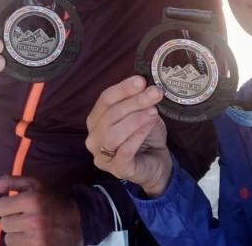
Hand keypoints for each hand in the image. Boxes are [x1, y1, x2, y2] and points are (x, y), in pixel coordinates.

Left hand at [0, 175, 83, 245]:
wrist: (80, 221)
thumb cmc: (52, 200)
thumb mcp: (34, 185)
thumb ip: (9, 182)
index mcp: (32, 199)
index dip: (7, 206)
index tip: (17, 206)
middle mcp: (34, 220)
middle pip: (3, 224)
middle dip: (12, 220)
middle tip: (26, 218)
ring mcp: (37, 238)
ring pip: (8, 239)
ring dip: (16, 235)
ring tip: (30, 229)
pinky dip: (22, 244)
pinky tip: (33, 239)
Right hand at [85, 75, 171, 197]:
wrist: (157, 162)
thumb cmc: (145, 136)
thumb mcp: (141, 113)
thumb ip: (138, 101)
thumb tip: (145, 85)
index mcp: (96, 120)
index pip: (105, 100)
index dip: (123, 89)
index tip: (141, 81)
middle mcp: (94, 138)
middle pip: (110, 115)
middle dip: (134, 101)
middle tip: (154, 94)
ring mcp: (103, 156)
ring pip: (113, 134)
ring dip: (135, 119)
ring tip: (153, 112)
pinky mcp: (118, 169)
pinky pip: (125, 151)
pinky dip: (138, 135)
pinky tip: (150, 125)